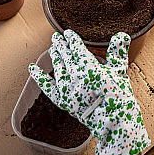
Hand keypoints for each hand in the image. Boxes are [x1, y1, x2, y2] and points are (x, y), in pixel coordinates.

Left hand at [29, 30, 150, 154]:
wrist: (112, 121)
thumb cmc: (118, 95)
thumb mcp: (120, 70)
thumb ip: (118, 51)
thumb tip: (121, 34)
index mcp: (89, 67)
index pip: (76, 47)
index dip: (71, 39)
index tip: (68, 33)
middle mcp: (75, 76)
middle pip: (64, 55)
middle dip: (60, 44)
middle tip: (56, 37)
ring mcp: (66, 89)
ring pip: (57, 67)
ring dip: (54, 56)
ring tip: (52, 48)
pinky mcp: (61, 100)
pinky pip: (46, 86)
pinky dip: (38, 76)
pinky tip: (32, 68)